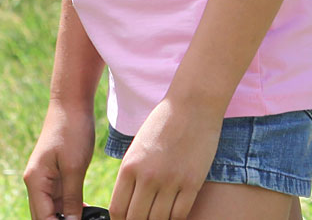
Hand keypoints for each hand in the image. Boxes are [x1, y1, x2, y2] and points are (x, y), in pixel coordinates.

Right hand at [23, 98, 96, 218]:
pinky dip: (71, 206)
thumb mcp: (75, 167)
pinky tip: (87, 210)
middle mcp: (35, 182)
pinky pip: (59, 197)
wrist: (71, 103)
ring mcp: (44, 178)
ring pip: (52, 209)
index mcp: (35, 181)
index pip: (42, 218)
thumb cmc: (71, 130)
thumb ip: (71, 198)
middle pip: (44, 216)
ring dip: (67, 217)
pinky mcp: (55, 173)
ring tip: (88, 218)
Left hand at [108, 96, 220, 219]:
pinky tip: (173, 215)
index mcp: (130, 166)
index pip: (117, 210)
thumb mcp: (138, 146)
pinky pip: (180, 214)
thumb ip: (132, 174)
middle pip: (136, 219)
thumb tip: (128, 202)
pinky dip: (175, 219)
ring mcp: (171, 181)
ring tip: (156, 217)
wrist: (193, 103)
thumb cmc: (163, 122)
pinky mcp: (192, 183)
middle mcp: (148, 176)